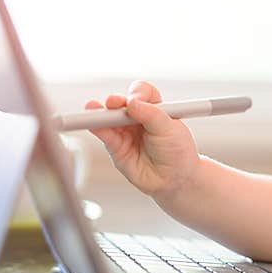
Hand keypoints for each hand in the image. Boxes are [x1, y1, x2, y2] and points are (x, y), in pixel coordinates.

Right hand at [85, 80, 198, 198]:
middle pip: (121, 103)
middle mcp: (138, 118)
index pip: (142, 93)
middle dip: (116, 101)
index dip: (137, 94)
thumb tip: (131, 102)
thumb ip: (151, 114)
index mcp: (155, 108)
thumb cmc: (178, 152)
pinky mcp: (116, 147)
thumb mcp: (171, 129)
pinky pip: (105, 135)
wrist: (176, 180)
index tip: (136, 100)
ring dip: (101, 113)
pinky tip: (92, 123)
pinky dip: (97, 128)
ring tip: (94, 109)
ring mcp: (126, 132)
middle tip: (114, 103)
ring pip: (110, 118)